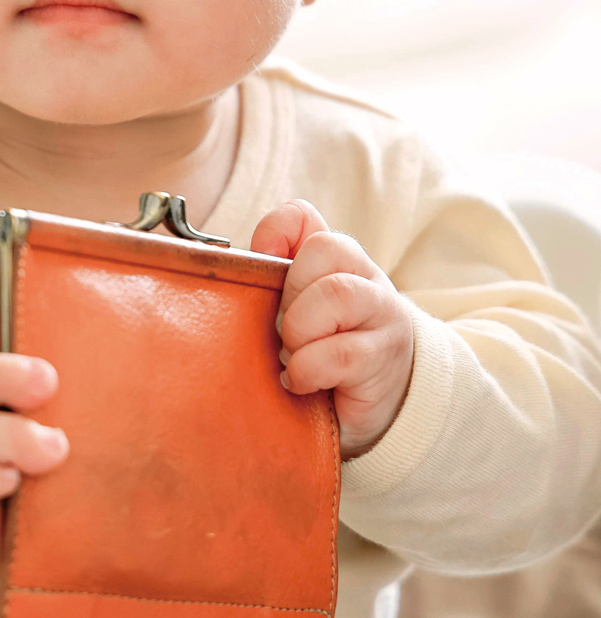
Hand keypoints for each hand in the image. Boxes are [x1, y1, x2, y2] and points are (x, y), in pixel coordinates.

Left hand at [251, 200, 413, 458]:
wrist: (376, 401)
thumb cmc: (321, 348)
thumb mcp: (293, 310)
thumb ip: (270, 280)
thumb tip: (235, 262)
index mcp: (336, 257)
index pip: (303, 217)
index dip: (273, 233)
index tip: (259, 267)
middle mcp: (365, 276)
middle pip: (325, 248)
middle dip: (290, 293)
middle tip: (282, 330)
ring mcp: (381, 314)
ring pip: (337, 294)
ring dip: (300, 331)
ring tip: (291, 355)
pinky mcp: (382, 358)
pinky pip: (340, 354)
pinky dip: (307, 369)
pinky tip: (300, 380)